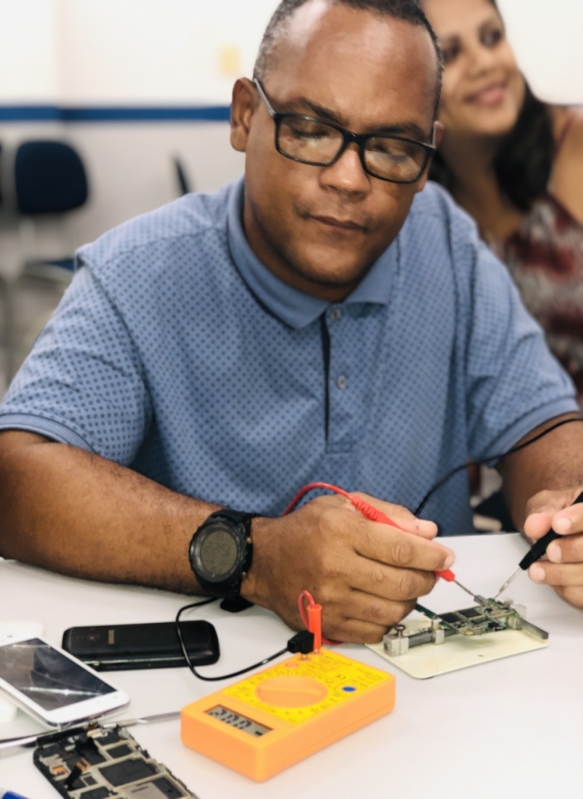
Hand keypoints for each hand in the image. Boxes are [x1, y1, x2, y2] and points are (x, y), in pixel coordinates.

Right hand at [241, 492, 454, 642]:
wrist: (263, 560)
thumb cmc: (304, 531)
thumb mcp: (343, 506)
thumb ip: (388, 514)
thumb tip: (427, 532)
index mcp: (341, 532)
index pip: (401, 549)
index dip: (431, 555)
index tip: (445, 556)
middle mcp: (335, 567)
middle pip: (402, 583)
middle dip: (426, 578)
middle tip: (430, 572)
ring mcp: (331, 600)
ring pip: (393, 611)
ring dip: (409, 600)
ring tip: (405, 587)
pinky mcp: (327, 624)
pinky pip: (375, 632)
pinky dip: (389, 621)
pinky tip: (384, 604)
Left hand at [523, 486, 582, 607]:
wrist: (563, 528)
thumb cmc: (561, 515)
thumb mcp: (549, 504)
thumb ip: (542, 513)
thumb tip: (535, 526)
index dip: (578, 519)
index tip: (558, 524)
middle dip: (573, 550)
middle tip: (550, 550)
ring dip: (563, 574)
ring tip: (537, 570)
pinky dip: (567, 589)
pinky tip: (552, 579)